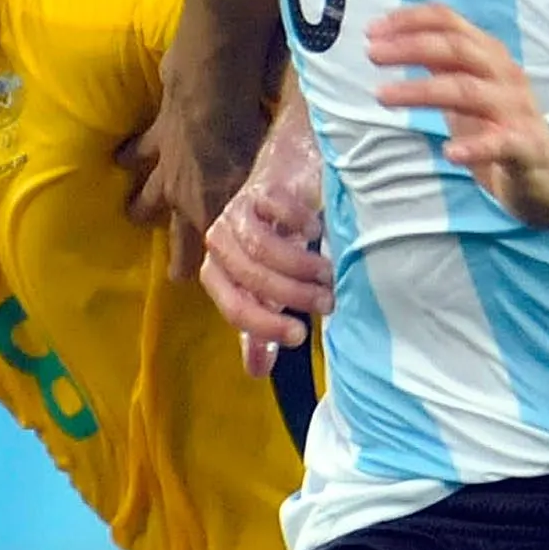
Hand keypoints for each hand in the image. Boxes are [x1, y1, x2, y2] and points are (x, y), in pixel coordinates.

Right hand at [118, 98, 260, 282]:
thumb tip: (294, 228)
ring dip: (139, 207)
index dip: (208, 266)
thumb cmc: (246, 134)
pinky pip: (136, 150)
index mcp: (211, 207)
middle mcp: (184, 196)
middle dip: (176, 253)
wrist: (210, 94)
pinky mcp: (155, 138)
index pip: (209, 247)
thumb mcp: (264, 176)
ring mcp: (165, 169)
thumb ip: (269, 204)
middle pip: (177, 233)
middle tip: (174, 275)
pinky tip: (120, 158)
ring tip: (132, 214)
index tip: (201, 280)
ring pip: (146, 196)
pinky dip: (128, 155)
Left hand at [199, 165, 332, 377]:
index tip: (300, 336)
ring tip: (329, 275)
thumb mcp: (268, 286)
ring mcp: (237, 211)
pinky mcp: (261, 186)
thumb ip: (260, 326)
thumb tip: (257, 371)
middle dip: (291, 294)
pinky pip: (276, 209)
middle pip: (250, 276)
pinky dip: (301, 224)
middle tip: (327, 303)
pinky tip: (319, 231)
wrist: (286, 178)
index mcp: (219, 271)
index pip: (233, 306)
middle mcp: (220, 242)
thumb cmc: (276, 239)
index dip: (264, 325)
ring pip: (262, 246)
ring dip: (299, 265)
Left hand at [368, 4, 548, 227]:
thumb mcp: (466, 91)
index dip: (411, 20)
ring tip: (383, 95)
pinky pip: (503, 143)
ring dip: (422, 90)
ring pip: (469, 91)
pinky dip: (476, 146)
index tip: (372, 29)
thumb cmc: (502, 128)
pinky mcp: (528, 149)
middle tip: (371, 53)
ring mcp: (518, 111)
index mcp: (489, 57)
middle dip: (411, 46)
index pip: (450, 23)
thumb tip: (394, 41)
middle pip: (457, 49)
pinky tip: (449, 152)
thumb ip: (440, 66)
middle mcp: (505, 76)